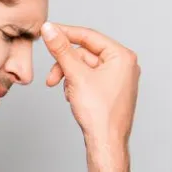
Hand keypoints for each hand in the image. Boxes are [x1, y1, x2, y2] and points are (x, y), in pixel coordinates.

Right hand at [41, 22, 140, 145]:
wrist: (106, 142)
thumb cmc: (99, 113)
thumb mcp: (76, 76)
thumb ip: (61, 50)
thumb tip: (49, 29)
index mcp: (122, 56)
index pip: (89, 36)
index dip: (65, 33)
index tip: (47, 31)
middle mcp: (124, 64)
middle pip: (85, 54)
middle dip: (66, 65)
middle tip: (51, 78)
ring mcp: (119, 78)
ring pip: (85, 67)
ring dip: (70, 77)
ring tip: (65, 92)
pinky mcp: (112, 89)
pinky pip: (89, 78)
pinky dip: (77, 84)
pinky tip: (73, 97)